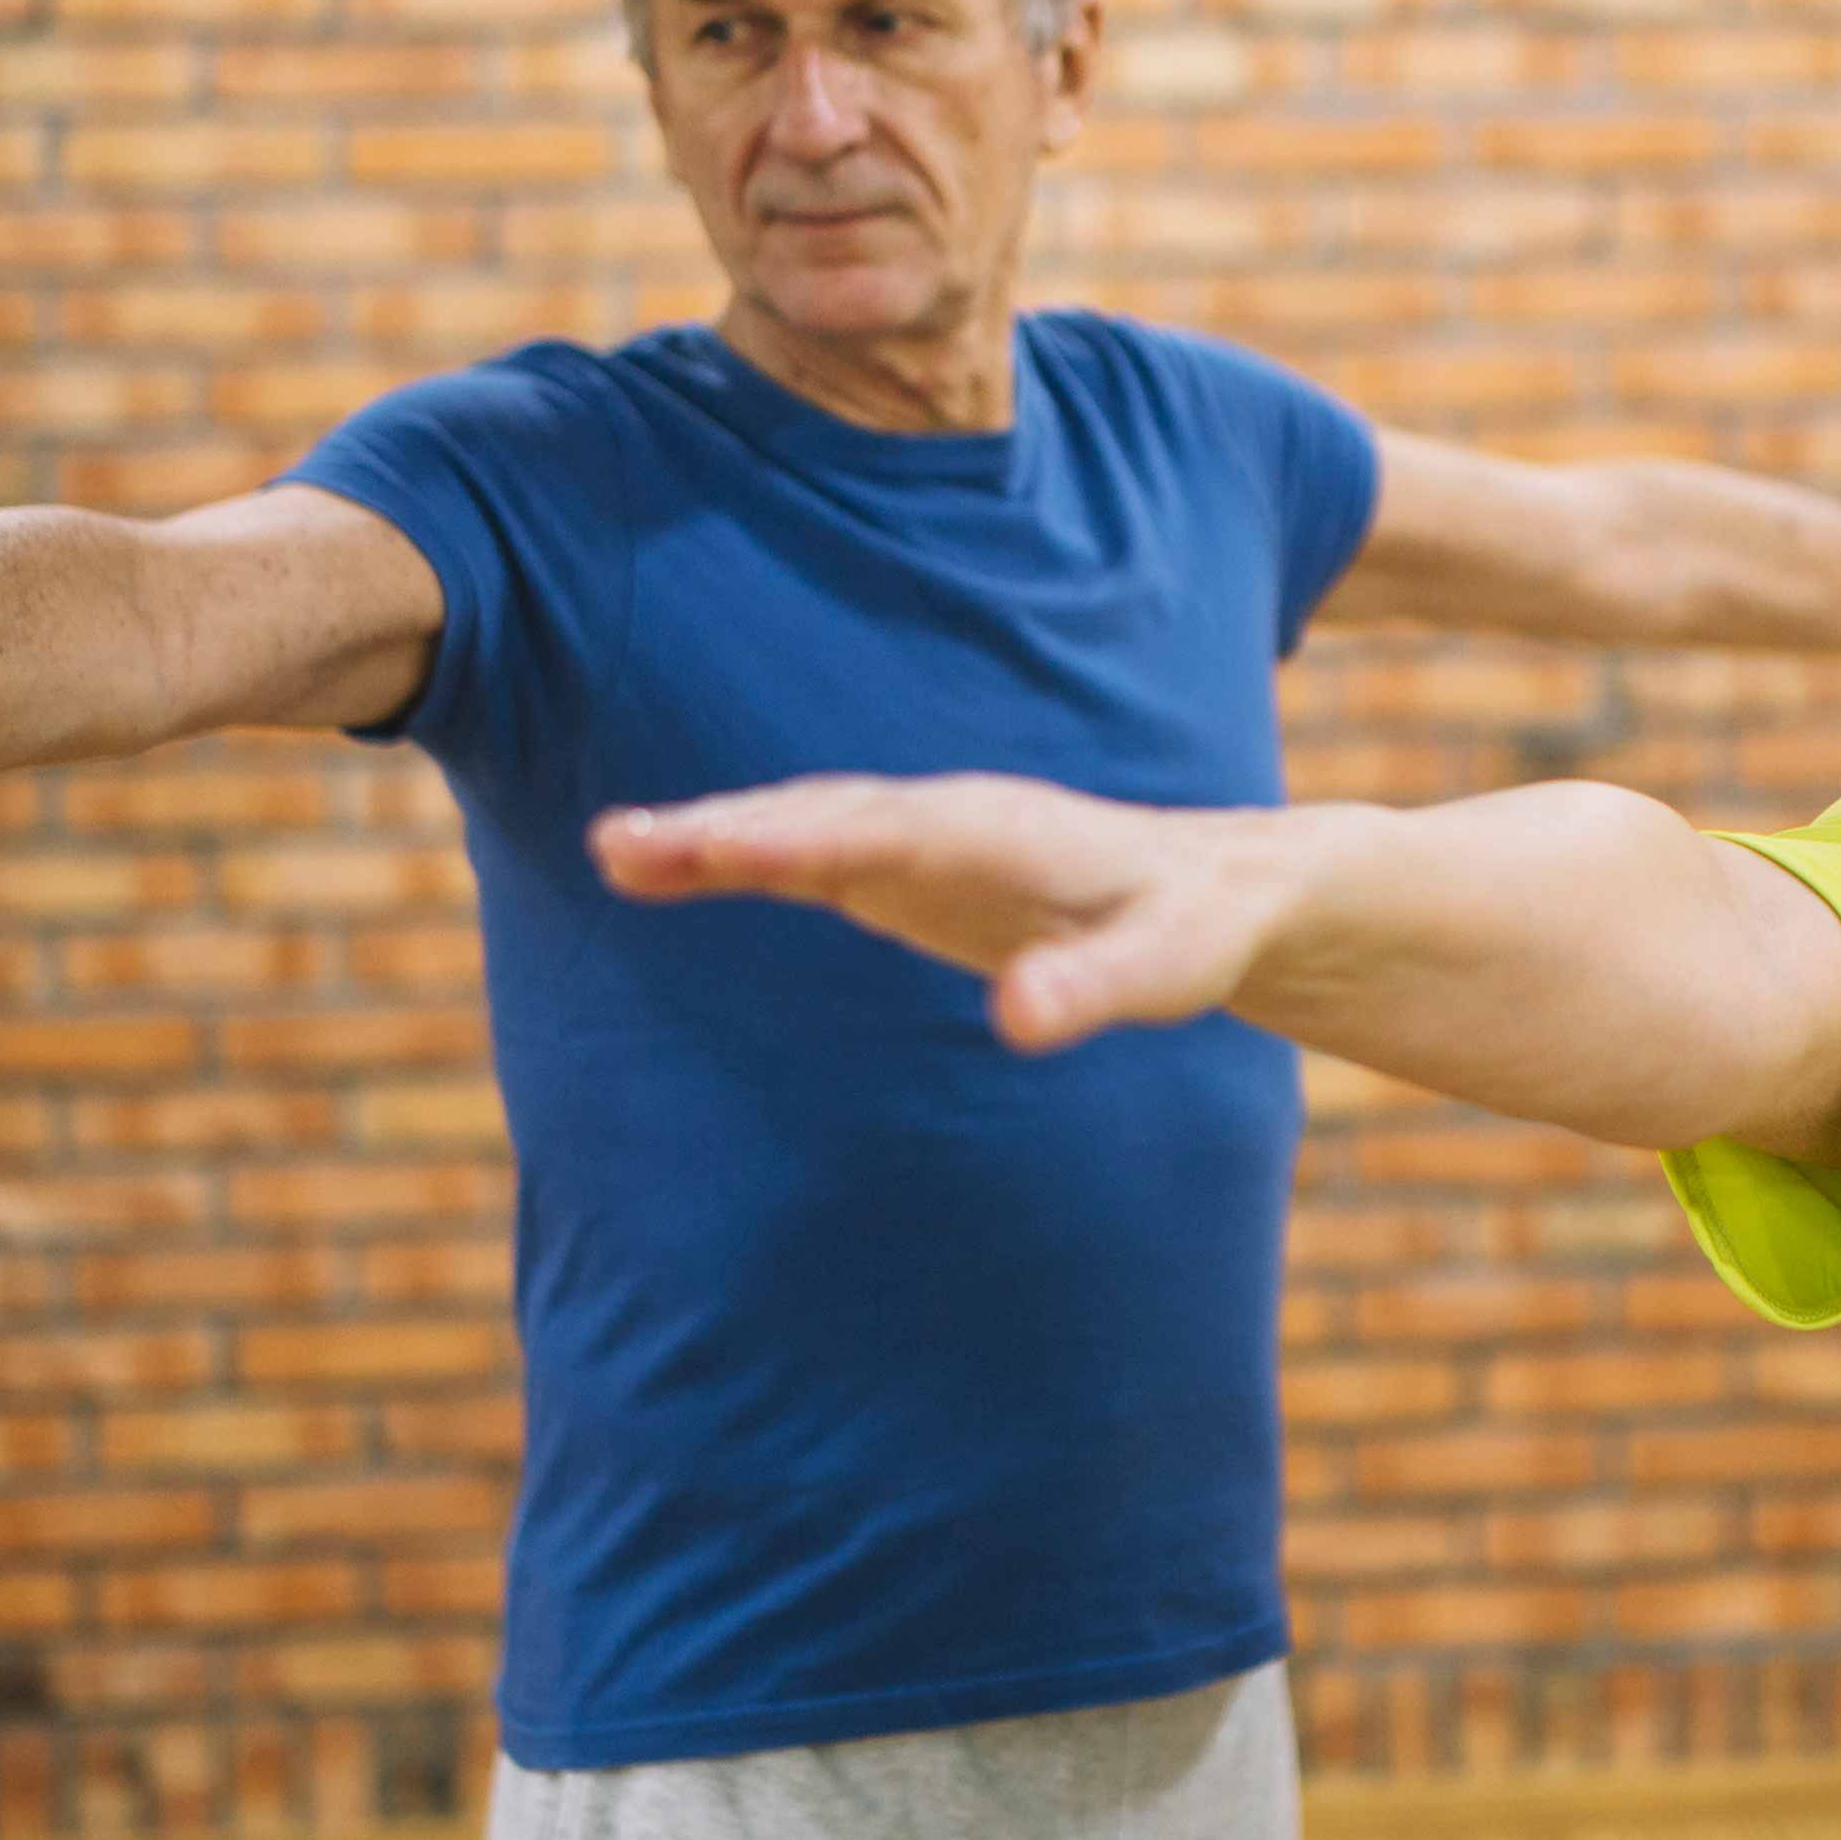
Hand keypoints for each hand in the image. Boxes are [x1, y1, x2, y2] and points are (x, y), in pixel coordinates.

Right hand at [593, 775, 1309, 1051]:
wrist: (1227, 884)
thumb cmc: (1200, 927)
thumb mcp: (1168, 967)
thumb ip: (1096, 988)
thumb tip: (1017, 1021)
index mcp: (1004, 833)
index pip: (886, 831)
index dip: (800, 837)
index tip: (716, 845)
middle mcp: (950, 820)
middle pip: (824, 818)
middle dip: (726, 832)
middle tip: (618, 847)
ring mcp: (924, 839)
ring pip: (805, 827)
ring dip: (714, 838)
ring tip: (613, 852)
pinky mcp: (910, 869)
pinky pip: (809, 852)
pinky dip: (740, 855)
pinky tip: (661, 868)